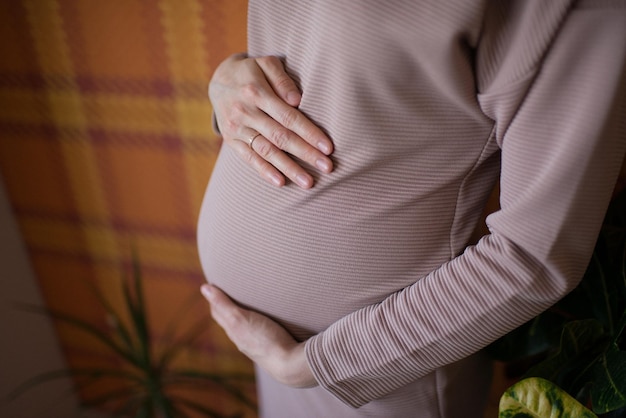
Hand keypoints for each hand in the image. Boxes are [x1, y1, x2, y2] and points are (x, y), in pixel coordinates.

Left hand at [201, 284, 316, 387]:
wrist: (289, 364)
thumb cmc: (265, 339)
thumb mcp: (240, 318)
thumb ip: (223, 304)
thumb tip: (204, 288)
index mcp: (233, 331)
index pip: (218, 312)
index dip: (215, 298)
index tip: (214, 284)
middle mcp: (241, 339)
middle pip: (228, 320)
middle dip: (225, 306)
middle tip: (226, 290)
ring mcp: (256, 344)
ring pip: (243, 327)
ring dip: (241, 314)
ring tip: (245, 302)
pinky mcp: (270, 346)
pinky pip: (257, 332)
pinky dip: (254, 322)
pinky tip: (264, 320)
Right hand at [209, 53, 332, 188]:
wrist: (218, 80)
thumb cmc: (252, 72)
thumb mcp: (265, 64)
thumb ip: (282, 79)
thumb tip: (297, 100)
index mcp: (256, 92)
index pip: (288, 117)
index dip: (309, 133)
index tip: (328, 148)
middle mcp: (244, 112)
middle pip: (280, 137)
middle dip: (305, 154)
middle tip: (327, 168)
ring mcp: (236, 128)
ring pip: (266, 151)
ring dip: (288, 168)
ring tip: (308, 183)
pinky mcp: (230, 140)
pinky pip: (248, 158)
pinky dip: (264, 171)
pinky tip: (281, 182)